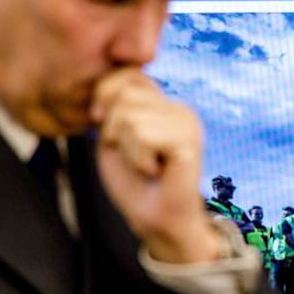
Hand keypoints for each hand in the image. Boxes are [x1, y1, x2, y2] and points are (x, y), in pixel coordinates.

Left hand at [90, 69, 220, 262]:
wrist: (156, 220)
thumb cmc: (135, 183)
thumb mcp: (114, 136)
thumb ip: (113, 106)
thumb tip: (104, 86)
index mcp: (164, 104)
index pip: (127, 74)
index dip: (104, 98)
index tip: (105, 129)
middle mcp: (180, 108)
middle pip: (124, 93)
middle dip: (113, 128)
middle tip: (133, 155)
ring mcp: (187, 123)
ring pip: (129, 115)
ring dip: (126, 148)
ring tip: (145, 165)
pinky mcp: (188, 140)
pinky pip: (143, 134)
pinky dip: (138, 158)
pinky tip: (155, 171)